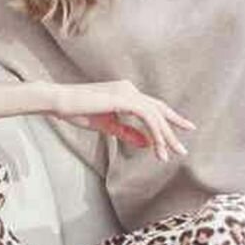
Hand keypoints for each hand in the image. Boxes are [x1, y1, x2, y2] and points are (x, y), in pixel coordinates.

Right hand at [45, 80, 194, 162]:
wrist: (60, 101)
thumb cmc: (78, 111)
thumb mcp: (108, 125)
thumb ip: (127, 133)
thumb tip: (146, 143)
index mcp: (126, 93)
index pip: (154, 107)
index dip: (170, 119)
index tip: (184, 130)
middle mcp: (130, 89)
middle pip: (159, 110)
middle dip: (173, 130)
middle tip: (183, 150)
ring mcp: (127, 92)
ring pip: (155, 115)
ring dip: (164, 136)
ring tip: (170, 155)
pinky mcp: (122, 99)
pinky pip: (146, 116)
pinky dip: (154, 132)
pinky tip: (157, 146)